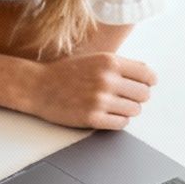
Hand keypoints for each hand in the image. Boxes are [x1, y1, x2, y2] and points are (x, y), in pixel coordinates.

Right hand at [24, 52, 156, 129]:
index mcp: (110, 62)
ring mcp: (99, 100)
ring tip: (112, 106)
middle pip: (144, 94)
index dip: (147, 82)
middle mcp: (107, 79)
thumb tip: (147, 75)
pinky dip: (117, 121)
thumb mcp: (94, 59)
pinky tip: (106, 115)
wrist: (36, 86)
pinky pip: (121, 124)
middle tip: (124, 97)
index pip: (147, 75)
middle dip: (136, 97)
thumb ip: (119, 65)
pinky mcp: (92, 118)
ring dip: (127, 110)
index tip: (143, 85)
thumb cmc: (65, 73)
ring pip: (134, 110)